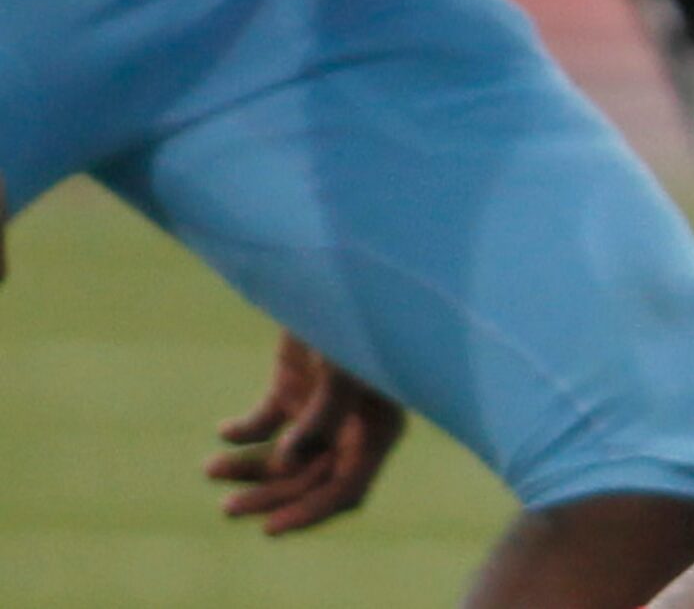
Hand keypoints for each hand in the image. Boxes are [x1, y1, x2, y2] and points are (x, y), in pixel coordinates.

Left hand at [206, 332, 404, 534]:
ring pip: (281, 458)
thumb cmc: (350, 320)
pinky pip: (264, 424)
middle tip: (227, 507)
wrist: (331, 273)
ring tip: (211, 469)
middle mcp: (348, 424)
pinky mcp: (293, 387)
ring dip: (247, 469)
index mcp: (375, 427)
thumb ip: (320, 418)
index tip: (270, 527)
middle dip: (267, 495)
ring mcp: (319, 407)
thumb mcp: (342, 370)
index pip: (345, 488)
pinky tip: (223, 432)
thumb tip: (285, 463)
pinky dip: (242, 433)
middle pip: (306, 480)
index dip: (310, 511)